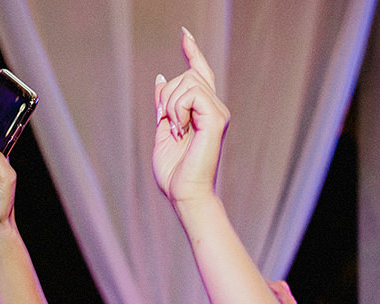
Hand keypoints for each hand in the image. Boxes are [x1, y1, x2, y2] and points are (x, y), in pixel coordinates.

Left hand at [152, 28, 228, 207]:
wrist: (184, 194)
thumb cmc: (174, 172)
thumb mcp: (162, 131)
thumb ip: (164, 106)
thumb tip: (160, 78)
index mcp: (203, 111)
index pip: (200, 73)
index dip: (192, 52)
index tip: (184, 34)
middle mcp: (215, 108)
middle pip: (187, 75)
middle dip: (167, 95)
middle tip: (165, 124)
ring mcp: (218, 112)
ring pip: (188, 82)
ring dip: (171, 105)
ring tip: (175, 130)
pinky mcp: (217, 118)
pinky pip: (192, 94)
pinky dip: (177, 109)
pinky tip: (179, 128)